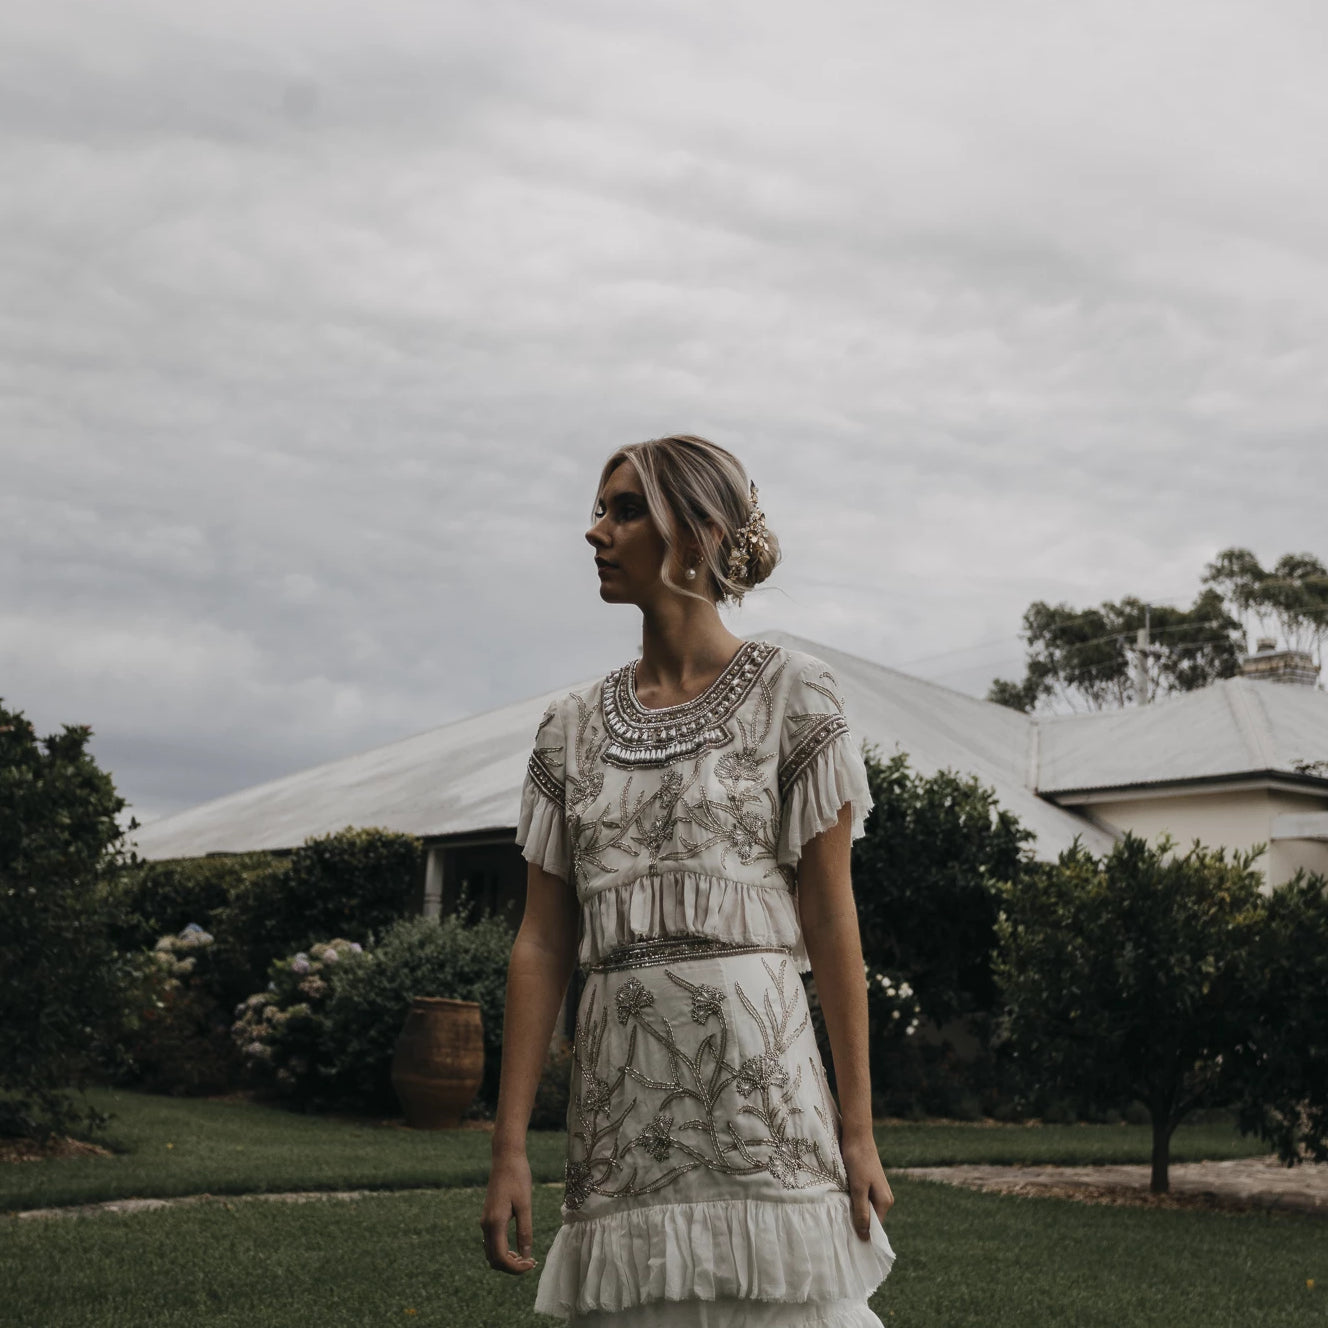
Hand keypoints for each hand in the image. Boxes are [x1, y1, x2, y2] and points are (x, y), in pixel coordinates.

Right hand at [480, 1151, 536, 1273]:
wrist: (506, 1157)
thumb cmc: (518, 1177)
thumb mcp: (525, 1205)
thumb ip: (524, 1231)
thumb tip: (526, 1255)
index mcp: (495, 1223)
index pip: (501, 1258)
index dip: (516, 1268)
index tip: (531, 1264)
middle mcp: (486, 1225)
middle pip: (494, 1259)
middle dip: (511, 1266)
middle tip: (531, 1262)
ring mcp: (485, 1221)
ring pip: (491, 1252)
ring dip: (507, 1260)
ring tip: (526, 1256)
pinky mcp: (488, 1217)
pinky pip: (492, 1242)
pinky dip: (503, 1250)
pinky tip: (517, 1246)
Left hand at [840, 1131, 893, 1241]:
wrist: (857, 1135)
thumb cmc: (857, 1160)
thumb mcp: (858, 1188)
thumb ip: (861, 1212)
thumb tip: (865, 1237)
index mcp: (885, 1201)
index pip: (875, 1228)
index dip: (863, 1234)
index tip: (848, 1241)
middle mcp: (884, 1198)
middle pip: (871, 1219)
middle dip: (858, 1224)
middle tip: (840, 1230)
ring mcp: (877, 1190)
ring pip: (865, 1209)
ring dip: (854, 1212)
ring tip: (839, 1217)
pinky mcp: (869, 1183)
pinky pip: (862, 1200)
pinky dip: (853, 1203)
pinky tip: (842, 1202)